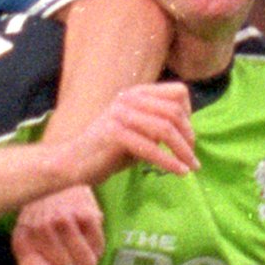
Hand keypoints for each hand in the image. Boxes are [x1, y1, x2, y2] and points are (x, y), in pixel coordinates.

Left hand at [12, 186, 105, 264]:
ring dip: (84, 260)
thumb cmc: (40, 213)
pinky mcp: (87, 214)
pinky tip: (87, 235)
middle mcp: (42, 230)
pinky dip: (95, 247)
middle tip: (67, 257)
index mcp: (23, 239)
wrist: (58, 173)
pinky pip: (99, 248)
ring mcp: (65, 221)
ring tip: (77, 247)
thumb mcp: (27, 239)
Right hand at [54, 81, 197, 187]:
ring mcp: (121, 114)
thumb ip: (158, 127)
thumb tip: (187, 133)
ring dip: (183, 151)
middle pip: (174, 112)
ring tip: (191, 167)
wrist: (73, 163)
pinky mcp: (115, 134)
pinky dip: (169, 162)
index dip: (189, 115)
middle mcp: (129, 99)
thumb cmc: (108, 151)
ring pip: (165, 129)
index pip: (178, 93)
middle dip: (189, 137)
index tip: (188, 137)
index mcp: (136, 94)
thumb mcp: (138, 133)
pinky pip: (151, 148)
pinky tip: (179, 172)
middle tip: (192, 158)